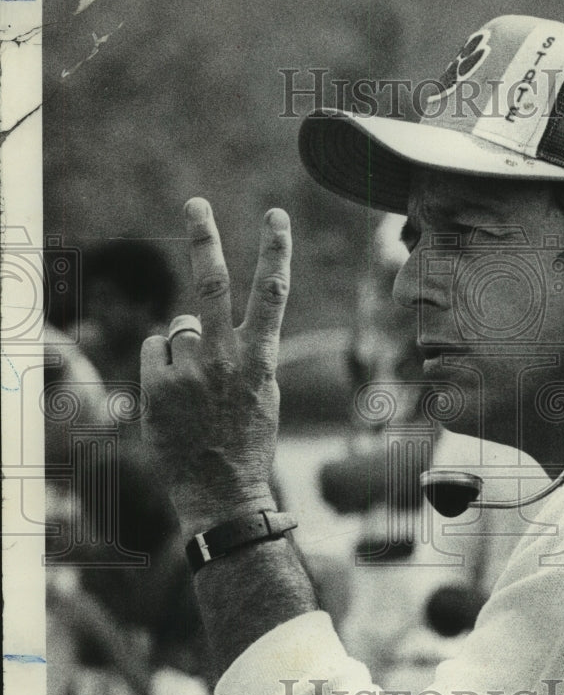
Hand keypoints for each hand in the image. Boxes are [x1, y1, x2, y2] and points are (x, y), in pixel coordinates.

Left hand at [141, 198, 291, 532]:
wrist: (223, 490)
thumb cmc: (246, 442)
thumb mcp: (263, 393)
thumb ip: (242, 353)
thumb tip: (194, 322)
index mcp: (262, 358)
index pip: (272, 294)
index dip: (275, 251)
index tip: (276, 216)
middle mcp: (227, 358)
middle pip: (213, 283)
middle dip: (205, 239)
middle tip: (195, 204)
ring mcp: (191, 371)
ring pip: (179, 330)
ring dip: (183, 351)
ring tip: (195, 391)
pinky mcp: (159, 386)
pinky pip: (155, 351)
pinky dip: (160, 367)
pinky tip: (173, 398)